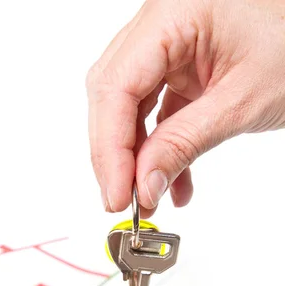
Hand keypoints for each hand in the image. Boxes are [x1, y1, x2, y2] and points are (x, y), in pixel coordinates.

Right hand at [87, 0, 284, 211]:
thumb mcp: (240, 102)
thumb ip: (184, 143)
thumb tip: (144, 184)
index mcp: (173, 14)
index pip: (117, 87)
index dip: (110, 148)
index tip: (117, 194)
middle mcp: (161, 24)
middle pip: (113, 96)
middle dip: (116, 155)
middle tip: (123, 200)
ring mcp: (169, 44)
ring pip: (129, 106)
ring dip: (136, 157)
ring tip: (147, 196)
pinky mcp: (180, 66)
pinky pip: (156, 110)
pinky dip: (160, 148)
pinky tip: (171, 181)